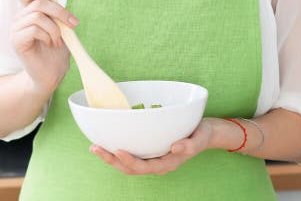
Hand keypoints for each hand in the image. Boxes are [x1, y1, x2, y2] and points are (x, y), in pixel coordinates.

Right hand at [10, 0, 78, 96]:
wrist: (51, 75)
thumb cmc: (56, 50)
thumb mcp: (59, 23)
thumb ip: (53, 3)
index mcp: (29, 11)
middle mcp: (20, 17)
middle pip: (38, 2)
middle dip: (60, 11)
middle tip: (72, 24)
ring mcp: (16, 29)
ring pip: (38, 15)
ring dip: (55, 29)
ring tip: (58, 40)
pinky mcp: (16, 41)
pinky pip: (34, 29)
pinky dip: (48, 36)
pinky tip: (51, 44)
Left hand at [90, 118, 219, 175]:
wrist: (205, 133)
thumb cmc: (201, 134)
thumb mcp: (199, 138)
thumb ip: (189, 145)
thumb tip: (174, 147)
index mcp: (166, 163)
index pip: (144, 167)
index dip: (129, 161)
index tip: (117, 150)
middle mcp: (157, 163)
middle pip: (130, 168)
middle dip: (111, 160)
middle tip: (95, 148)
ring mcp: (152, 157)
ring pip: (127, 163)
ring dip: (110, 157)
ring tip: (95, 147)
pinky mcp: (149, 149)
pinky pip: (131, 153)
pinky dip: (117, 150)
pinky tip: (107, 140)